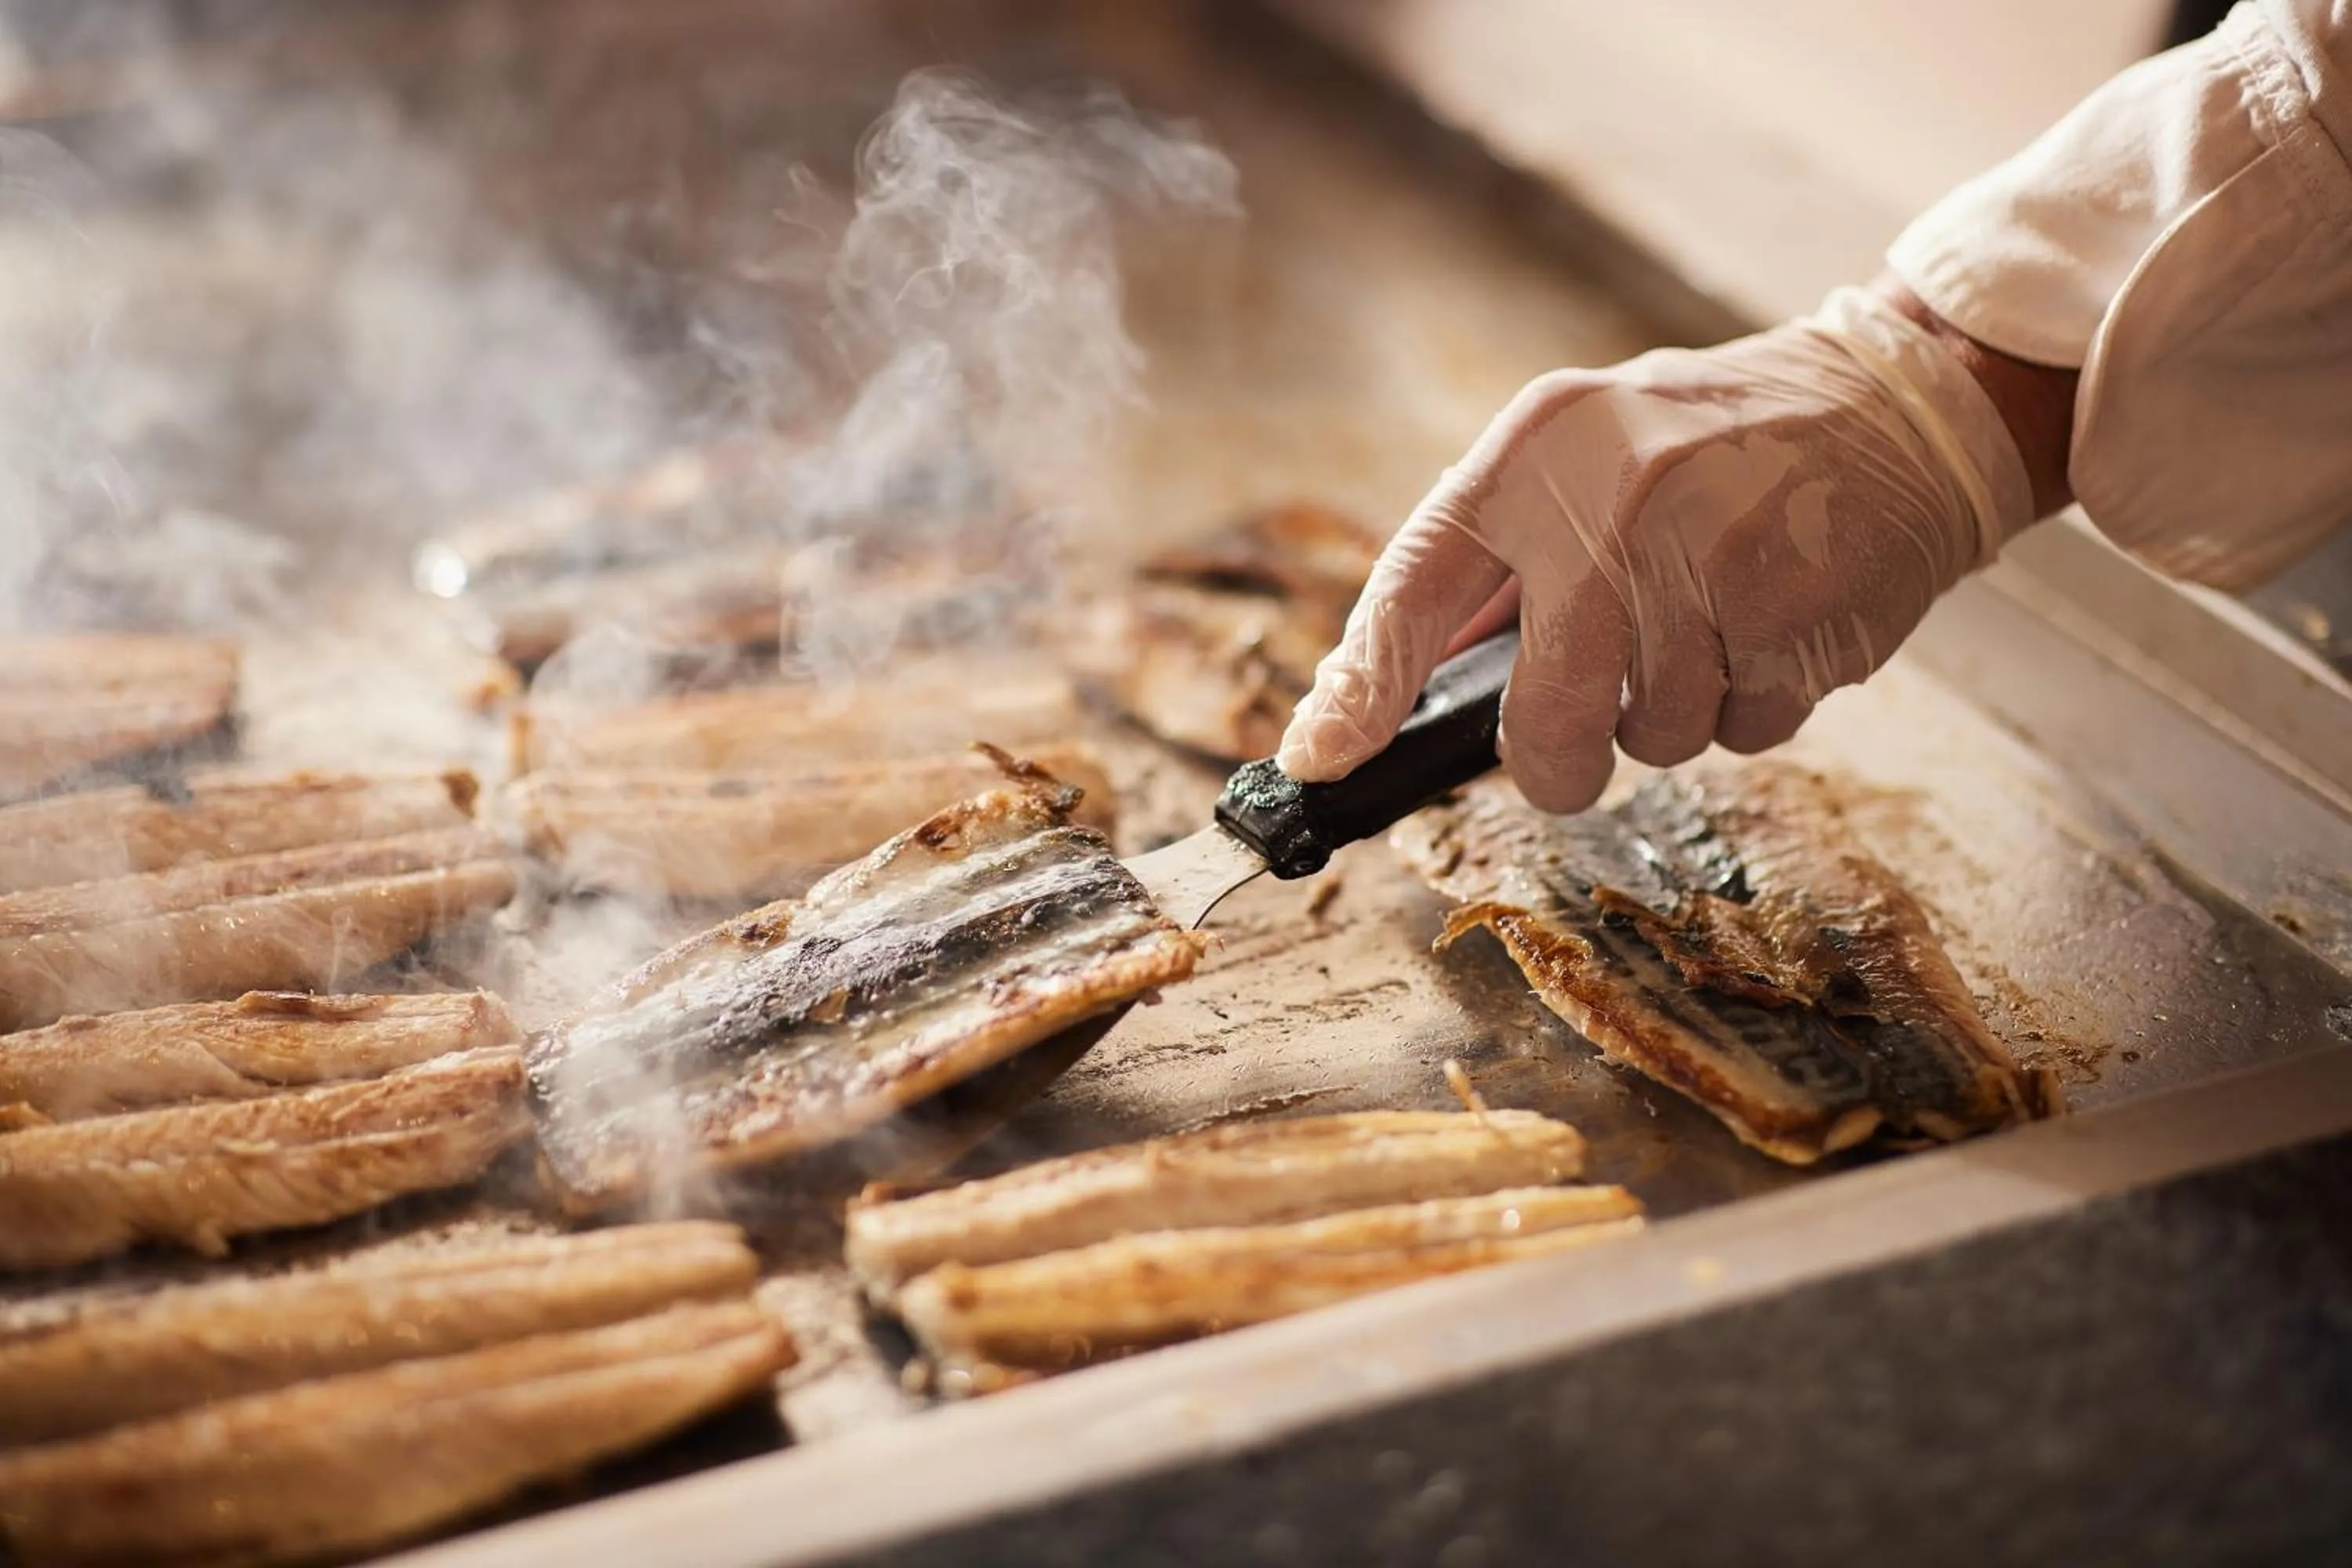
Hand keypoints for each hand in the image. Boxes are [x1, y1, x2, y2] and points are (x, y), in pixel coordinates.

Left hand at [1277, 285, 2044, 811]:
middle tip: (1580, 750)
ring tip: (1715, 622)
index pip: (1413, 585)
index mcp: (1536, 448)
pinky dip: (1753, 704)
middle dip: (1557, 762)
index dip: (1360, 689)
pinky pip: (1744, 728)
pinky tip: (1775, 624)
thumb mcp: (1585, 453)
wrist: (1899, 404)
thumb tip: (1379, 692)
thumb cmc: (1715, 448)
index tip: (1318, 759)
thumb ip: (1496, 564)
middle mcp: (1612, 495)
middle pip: (1544, 716)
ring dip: (1676, 715)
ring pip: (1654, 736)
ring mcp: (1710, 553)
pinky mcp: (1796, 609)